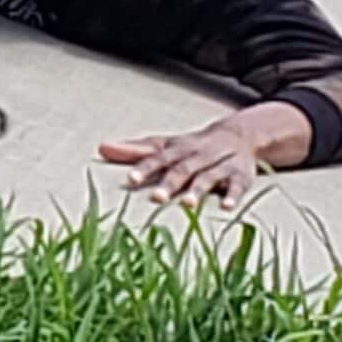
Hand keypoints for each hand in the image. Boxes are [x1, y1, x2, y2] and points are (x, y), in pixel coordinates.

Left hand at [99, 119, 260, 209]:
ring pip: (208, 177)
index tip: (130, 181)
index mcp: (178, 148)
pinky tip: (226, 207)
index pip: (158, 157)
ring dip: (198, 190)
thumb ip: (135, 150)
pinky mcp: (240, 176)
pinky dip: (233, 195)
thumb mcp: (166, 145)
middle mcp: (198, 155)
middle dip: (170, 183)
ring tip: (187, 204)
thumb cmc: (192, 146)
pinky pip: (238, 186)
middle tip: (155, 199)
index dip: (144, 168)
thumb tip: (101, 148)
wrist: (240, 134)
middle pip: (182, 168)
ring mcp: (221, 165)